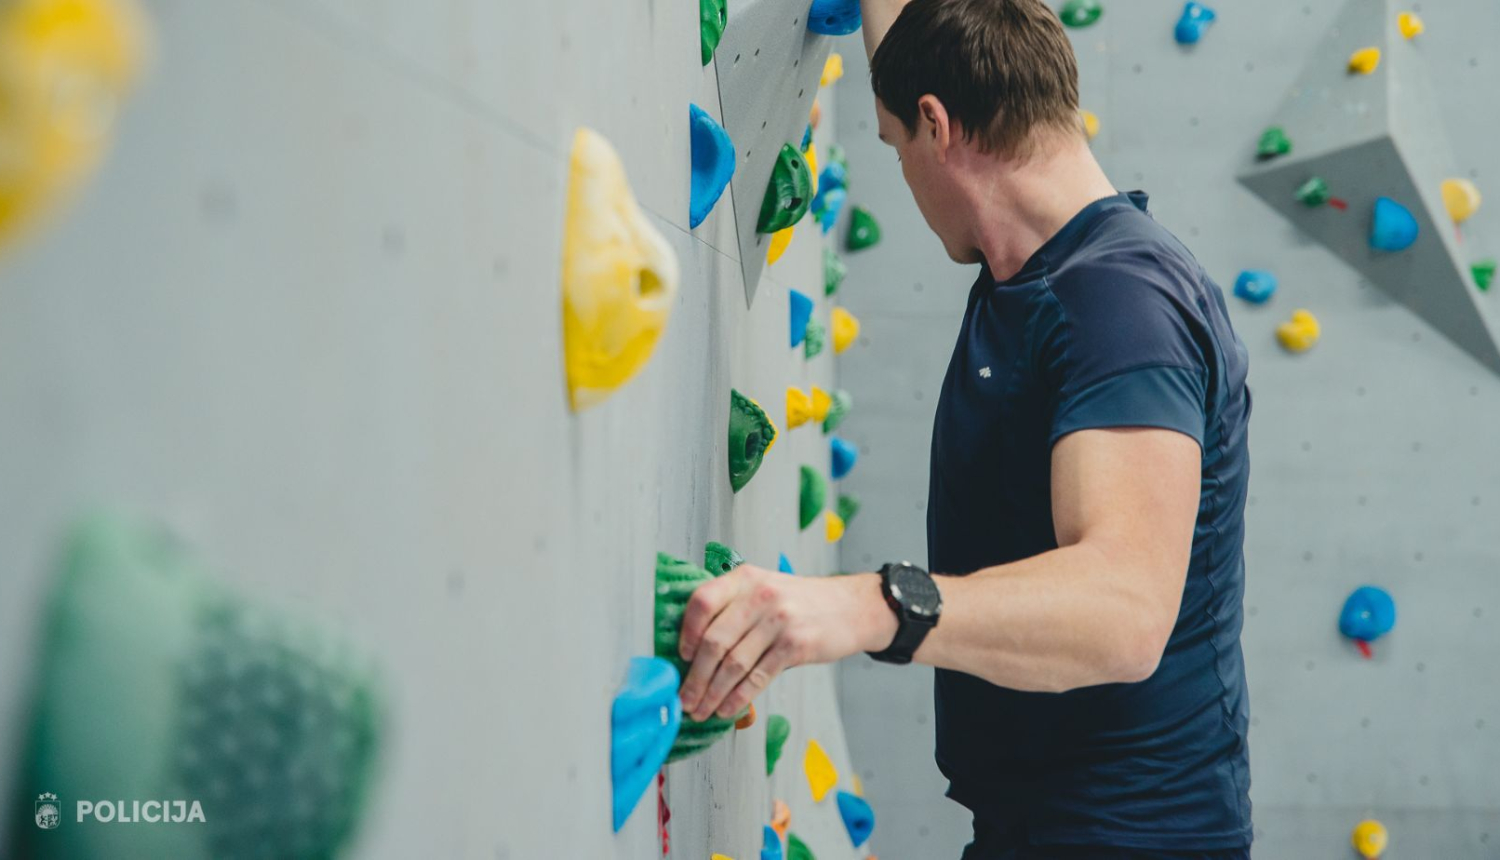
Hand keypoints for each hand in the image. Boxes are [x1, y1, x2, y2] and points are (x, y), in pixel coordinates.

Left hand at [676, 566, 894, 722]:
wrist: (851, 607)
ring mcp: (779, 619)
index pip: (702, 601)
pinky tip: (728, 709)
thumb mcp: (765, 589)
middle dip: (695, 677)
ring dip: (713, 694)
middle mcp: (760, 595)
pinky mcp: (796, 645)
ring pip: (733, 664)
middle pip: (714, 640)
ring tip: (702, 710)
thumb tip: (696, 654)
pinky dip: (739, 698)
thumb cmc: (801, 602)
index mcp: (745, 578)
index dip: (686, 632)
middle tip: (685, 699)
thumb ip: (734, 610)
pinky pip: (758, 677)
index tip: (682, 658)